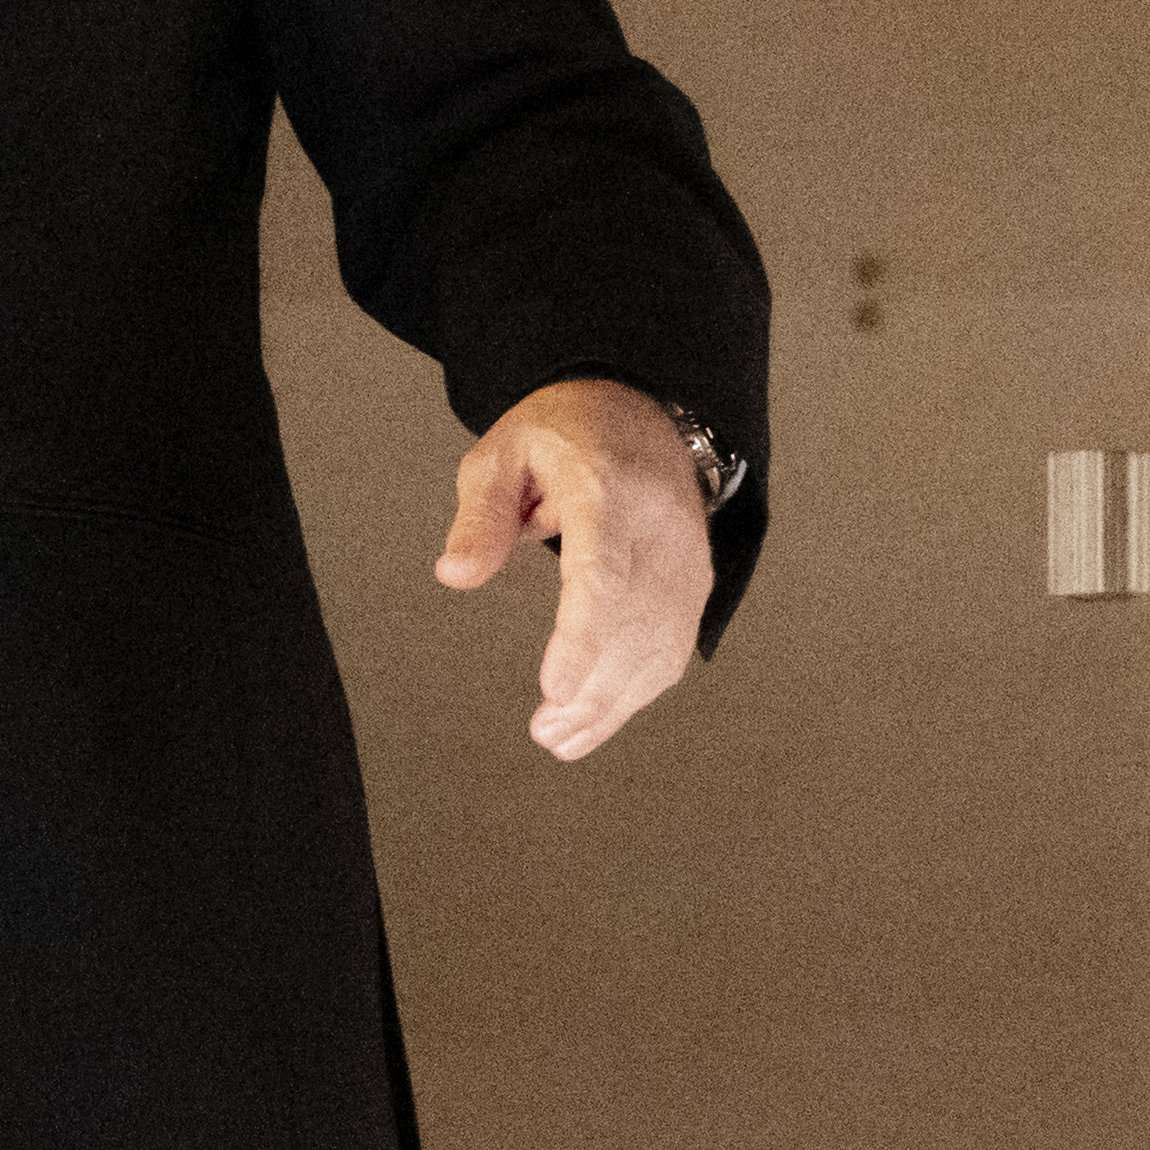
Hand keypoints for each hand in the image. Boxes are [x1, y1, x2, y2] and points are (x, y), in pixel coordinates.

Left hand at [435, 379, 717, 762]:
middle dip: (591, 690)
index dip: (582, 636)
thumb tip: (456, 573)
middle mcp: (657, 528)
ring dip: (613, 704)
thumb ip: (479, 514)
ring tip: (562, 738)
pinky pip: (673, 648)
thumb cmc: (569, 434)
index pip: (601, 572)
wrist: (641, 411)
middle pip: (631, 624)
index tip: (557, 687)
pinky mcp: (693, 582)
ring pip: (659, 647)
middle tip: (545, 731)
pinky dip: (638, 691)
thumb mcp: (503, 451)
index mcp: (605, 489)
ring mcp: (684, 558)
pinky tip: (599, 718)